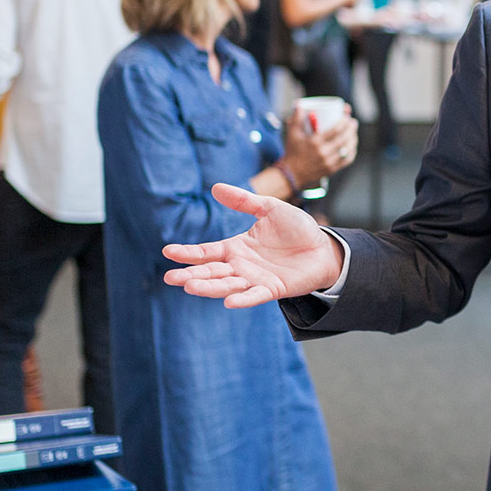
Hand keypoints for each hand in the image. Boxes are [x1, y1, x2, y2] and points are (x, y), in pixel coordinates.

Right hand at [163, 182, 342, 306]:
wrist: (323, 247)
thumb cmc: (296, 229)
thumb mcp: (269, 209)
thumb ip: (243, 201)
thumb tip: (215, 188)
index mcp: (236, 247)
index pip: (206, 251)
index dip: (188, 252)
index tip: (167, 252)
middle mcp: (240, 266)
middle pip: (211, 271)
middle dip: (191, 274)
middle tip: (170, 278)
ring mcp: (255, 279)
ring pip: (227, 285)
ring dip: (209, 287)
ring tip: (190, 286)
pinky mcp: (273, 290)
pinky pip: (255, 296)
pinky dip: (243, 299)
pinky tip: (229, 303)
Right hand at [282, 106, 358, 181]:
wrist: (291, 175)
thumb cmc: (292, 152)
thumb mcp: (292, 134)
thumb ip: (296, 118)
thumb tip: (299, 104)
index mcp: (315, 143)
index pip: (335, 130)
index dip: (344, 122)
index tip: (347, 116)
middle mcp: (323, 153)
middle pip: (343, 139)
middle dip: (351, 129)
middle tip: (353, 122)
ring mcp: (329, 162)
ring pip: (347, 150)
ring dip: (353, 140)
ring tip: (353, 133)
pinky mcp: (332, 170)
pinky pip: (346, 160)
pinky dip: (351, 152)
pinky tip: (352, 146)